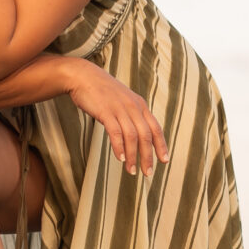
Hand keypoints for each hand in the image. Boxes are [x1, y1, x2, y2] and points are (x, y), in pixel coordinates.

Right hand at [68, 58, 168, 175]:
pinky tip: (119, 158)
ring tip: (131, 170)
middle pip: (146, 135)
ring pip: (132, 136)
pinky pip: (116, 132)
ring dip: (133, 156)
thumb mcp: (123, 101)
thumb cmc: (102, 91)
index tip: (164, 161)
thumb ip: (131, 115)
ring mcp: (120, 109)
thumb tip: (137, 134)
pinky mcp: (106, 111)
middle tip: (148, 173)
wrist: (83, 76)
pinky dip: (119, 147)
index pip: (155, 128)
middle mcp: (133, 107)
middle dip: (148, 156)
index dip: (161, 145)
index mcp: (140, 105)